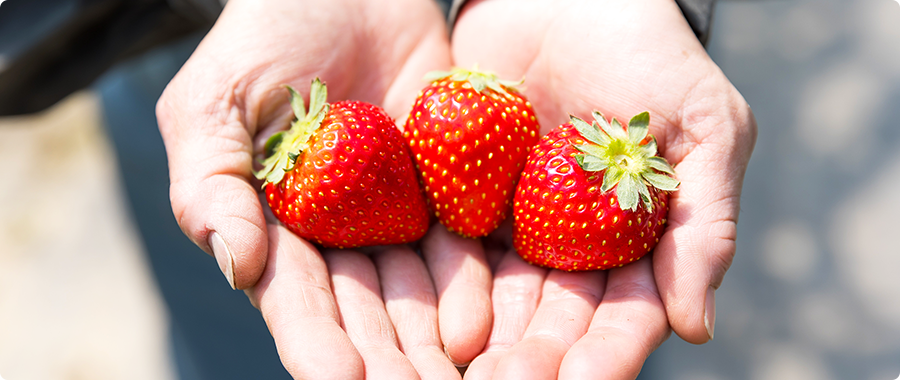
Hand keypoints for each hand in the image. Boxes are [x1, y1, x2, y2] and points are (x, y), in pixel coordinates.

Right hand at [156, 0, 463, 376]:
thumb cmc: (266, 37)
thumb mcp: (215, 103)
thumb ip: (210, 186)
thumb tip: (237, 267)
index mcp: (278, 229)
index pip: (296, 300)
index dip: (315, 342)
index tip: (340, 379)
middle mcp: (339, 238)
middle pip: (363, 315)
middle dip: (386, 361)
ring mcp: (396, 218)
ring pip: (416, 295)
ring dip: (433, 341)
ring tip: (454, 376)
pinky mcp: (447, 192)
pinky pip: (462, 246)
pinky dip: (470, 283)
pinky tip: (482, 322)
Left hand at [448, 0, 757, 376]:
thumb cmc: (647, 50)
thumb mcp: (703, 126)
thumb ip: (706, 222)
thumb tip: (697, 329)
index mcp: (635, 242)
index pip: (625, 313)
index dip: (606, 351)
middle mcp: (573, 246)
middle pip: (555, 319)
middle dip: (535, 357)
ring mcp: (516, 224)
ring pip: (499, 298)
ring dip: (484, 339)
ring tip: (462, 370)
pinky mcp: (462, 195)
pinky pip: (448, 248)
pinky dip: (440, 285)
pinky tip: (426, 318)